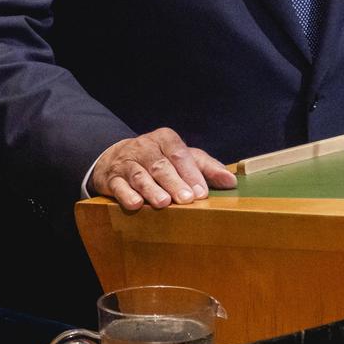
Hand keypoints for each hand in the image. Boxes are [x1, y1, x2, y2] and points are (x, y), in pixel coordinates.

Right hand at [89, 127, 237, 210]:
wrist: (117, 158)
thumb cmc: (159, 159)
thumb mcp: (183, 158)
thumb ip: (207, 168)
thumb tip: (231, 181)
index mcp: (165, 139)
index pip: (180, 154)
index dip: (191, 173)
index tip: (201, 192)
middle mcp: (145, 147)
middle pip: (161, 165)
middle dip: (175, 182)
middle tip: (187, 199)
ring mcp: (126, 162)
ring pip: (140, 175)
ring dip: (151, 189)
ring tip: (163, 203)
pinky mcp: (111, 178)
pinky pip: (118, 186)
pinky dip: (126, 195)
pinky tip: (135, 204)